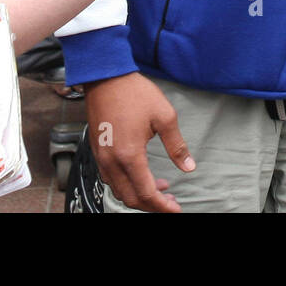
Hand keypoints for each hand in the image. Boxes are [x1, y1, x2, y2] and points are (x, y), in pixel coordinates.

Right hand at [86, 72, 191, 212]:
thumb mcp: (164, 116)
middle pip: (131, 198)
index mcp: (129, 155)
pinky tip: (139, 175)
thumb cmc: (134, 93)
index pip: (147, 193)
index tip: (176, 209)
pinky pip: (110, 179)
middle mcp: (112, 161)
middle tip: (170, 202)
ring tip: (160, 188)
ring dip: (139, 195)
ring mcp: (102, 157)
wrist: (105, 76)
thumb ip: (177, 145)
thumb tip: (188, 166)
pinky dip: (126, 184)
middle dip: (152, 206)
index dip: (163, 206)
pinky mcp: (97, 150)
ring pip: (119, 191)